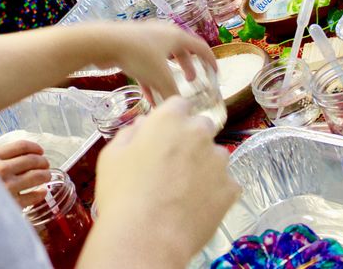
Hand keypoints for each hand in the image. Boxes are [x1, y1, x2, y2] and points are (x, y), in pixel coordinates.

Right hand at [0, 140, 50, 208]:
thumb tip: (15, 154)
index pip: (21, 146)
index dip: (34, 147)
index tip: (40, 150)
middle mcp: (0, 170)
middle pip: (31, 160)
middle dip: (42, 161)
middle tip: (45, 163)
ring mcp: (6, 188)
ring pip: (35, 177)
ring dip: (44, 175)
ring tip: (46, 176)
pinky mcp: (9, 206)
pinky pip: (31, 197)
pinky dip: (40, 193)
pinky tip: (41, 192)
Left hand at [91, 20, 216, 99]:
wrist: (106, 43)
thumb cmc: (139, 55)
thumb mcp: (160, 77)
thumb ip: (172, 93)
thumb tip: (180, 106)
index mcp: (177, 36)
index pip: (201, 47)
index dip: (210, 60)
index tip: (215, 72)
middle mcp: (164, 33)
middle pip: (181, 50)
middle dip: (187, 66)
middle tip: (192, 80)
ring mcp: (147, 38)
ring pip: (163, 58)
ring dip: (167, 75)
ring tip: (169, 91)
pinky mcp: (132, 46)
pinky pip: (147, 64)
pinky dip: (151, 79)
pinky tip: (149, 98)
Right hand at [92, 97, 240, 265]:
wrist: (146, 239)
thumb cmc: (122, 194)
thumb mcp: (112, 156)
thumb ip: (131, 132)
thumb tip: (144, 126)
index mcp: (169, 119)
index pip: (179, 104)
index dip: (172, 118)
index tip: (165, 133)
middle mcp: (198, 133)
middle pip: (202, 126)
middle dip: (192, 139)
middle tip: (174, 163)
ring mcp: (218, 161)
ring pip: (216, 155)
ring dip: (205, 165)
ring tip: (186, 190)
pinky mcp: (230, 189)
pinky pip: (226, 184)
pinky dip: (216, 192)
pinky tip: (197, 206)